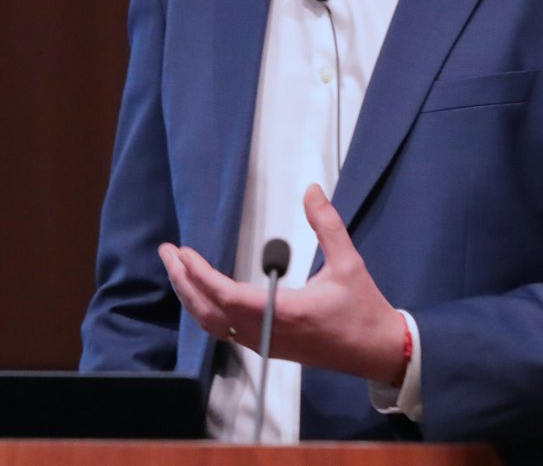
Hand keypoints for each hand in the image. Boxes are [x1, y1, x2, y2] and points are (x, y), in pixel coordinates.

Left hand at [158, 183, 408, 384]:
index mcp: (286, 313)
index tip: (184, 253)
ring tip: (177, 270)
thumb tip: (312, 190)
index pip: (228, 296)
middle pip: (209, 313)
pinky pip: (224, 332)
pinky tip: (200, 293)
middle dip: (183, 282)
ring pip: (213, 326)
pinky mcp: (267, 347)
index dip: (201, 275)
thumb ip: (328, 225)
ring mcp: (265, 344)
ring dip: (190, 297)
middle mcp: (268, 333)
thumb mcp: (349, 263)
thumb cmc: (362, 309)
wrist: (375, 351)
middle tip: (167, 253)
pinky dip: (205, 311)